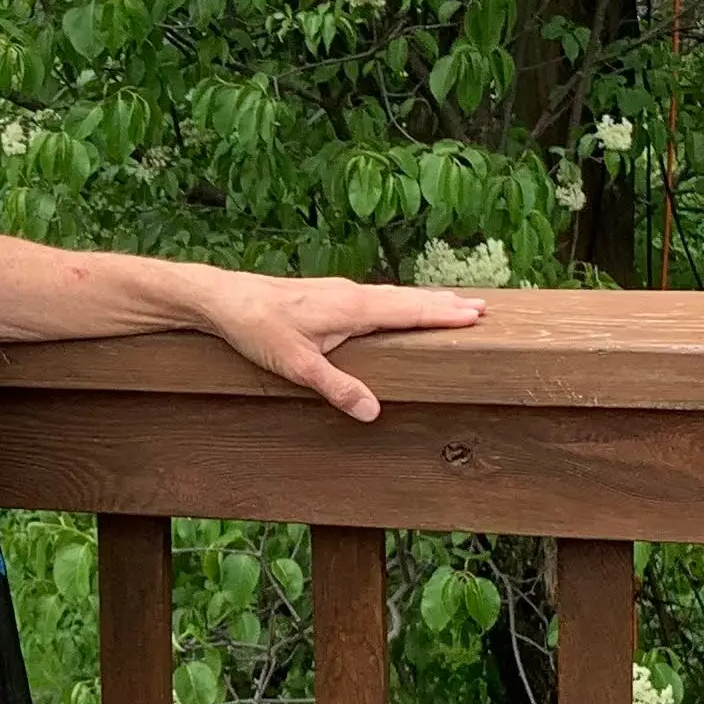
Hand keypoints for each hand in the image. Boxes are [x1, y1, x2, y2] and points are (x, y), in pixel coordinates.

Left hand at [197, 272, 484, 421]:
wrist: (222, 299)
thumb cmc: (257, 328)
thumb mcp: (296, 365)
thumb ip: (336, 388)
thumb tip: (374, 412)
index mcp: (351, 308)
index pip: (408, 311)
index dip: (442, 314)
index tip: (477, 314)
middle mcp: (349, 294)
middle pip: (406, 299)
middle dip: (442, 304)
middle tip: (481, 307)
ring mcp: (336, 292)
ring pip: (390, 295)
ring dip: (421, 300)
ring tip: (449, 304)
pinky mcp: (324, 294)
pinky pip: (373, 296)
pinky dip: (396, 300)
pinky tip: (394, 306)